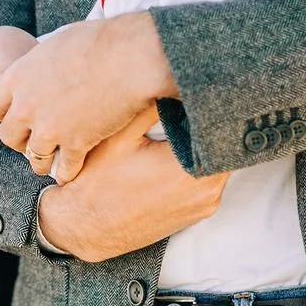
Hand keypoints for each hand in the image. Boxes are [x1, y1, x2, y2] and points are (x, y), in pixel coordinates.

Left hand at [0, 13, 178, 183]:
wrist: (129, 57)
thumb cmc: (99, 40)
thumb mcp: (57, 43)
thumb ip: (43, 61)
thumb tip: (48, 60)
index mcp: (18, 76)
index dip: (1, 110)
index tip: (15, 110)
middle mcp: (27, 106)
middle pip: (8, 136)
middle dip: (20, 139)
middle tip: (33, 138)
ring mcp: (50, 128)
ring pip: (33, 157)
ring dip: (42, 160)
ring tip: (51, 160)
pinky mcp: (76, 144)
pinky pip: (64, 169)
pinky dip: (69, 171)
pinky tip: (74, 169)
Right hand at [37, 107, 227, 262]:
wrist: (83, 229)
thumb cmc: (96, 184)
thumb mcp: (119, 136)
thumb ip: (150, 106)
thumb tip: (171, 76)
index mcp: (190, 169)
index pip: (220, 127)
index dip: (214, 106)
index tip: (206, 90)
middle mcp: (207, 190)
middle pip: (222, 144)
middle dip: (208, 123)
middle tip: (194, 101)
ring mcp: (205, 204)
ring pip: (217, 161)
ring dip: (204, 144)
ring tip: (185, 123)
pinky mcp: (198, 212)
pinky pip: (209, 178)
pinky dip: (200, 163)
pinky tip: (180, 150)